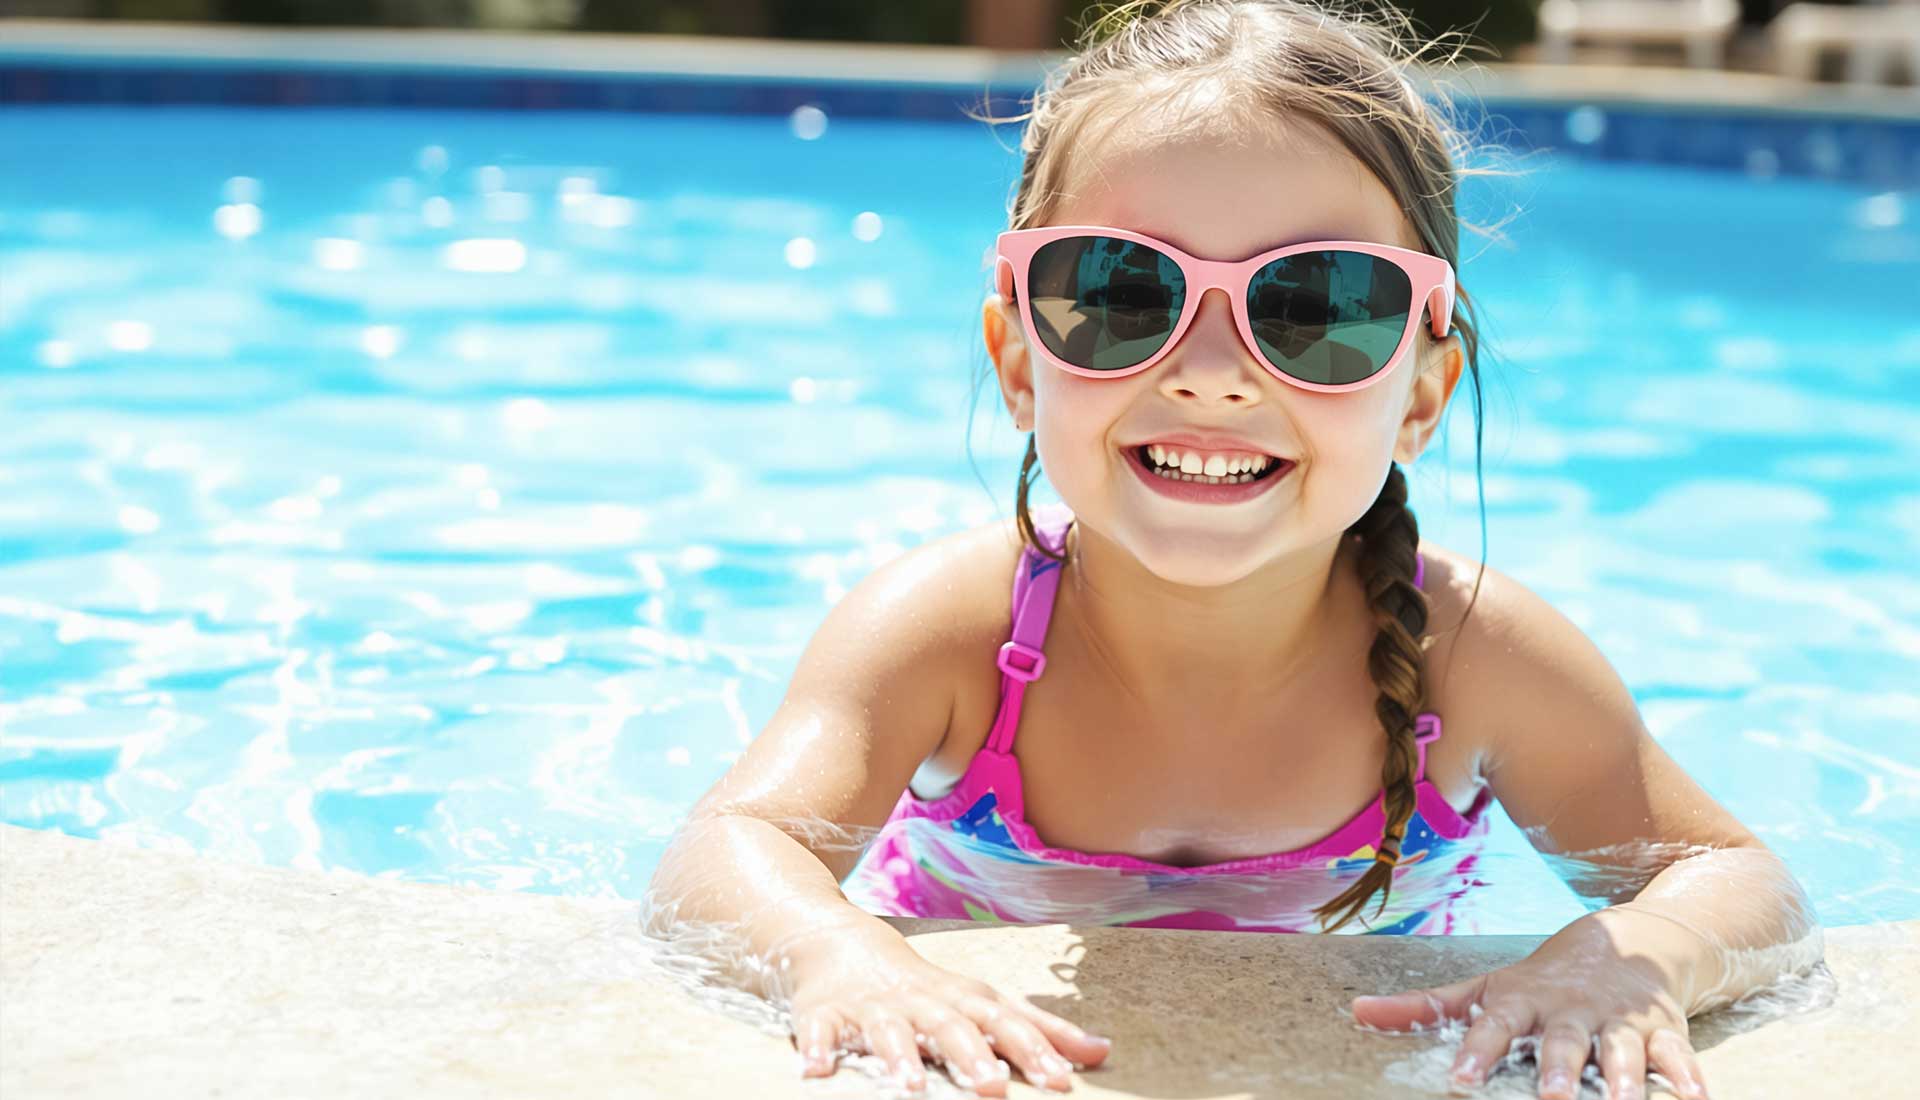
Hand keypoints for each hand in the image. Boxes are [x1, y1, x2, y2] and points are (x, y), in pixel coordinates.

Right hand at [785, 941, 1111, 1095]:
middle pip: (949, 1026)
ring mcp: (871, 1007)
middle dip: (971, 1055)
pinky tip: (817, 1071)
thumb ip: (1038, 1029)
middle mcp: (920, 1001)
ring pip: (887, 1030)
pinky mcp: (823, 1014)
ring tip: (912, 1087)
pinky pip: (817, 1032)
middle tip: (993, 1089)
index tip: (1062, 1082)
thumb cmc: (925, 987)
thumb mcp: (981, 1001)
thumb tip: (1103, 1052)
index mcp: (961, 1000)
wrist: (837, 941)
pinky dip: (816, 1048)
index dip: (1033, 1050)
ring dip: (899, 1057)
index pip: (1005, 1023)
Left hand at [1348, 908, 1711, 1099]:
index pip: (1494, 1025)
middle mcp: (1572, 1012)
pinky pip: (1681, 1057)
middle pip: (1565, 1042)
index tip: (1458, 1081)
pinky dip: (1691, 1078)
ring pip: (1625, 1051)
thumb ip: (1425, 1008)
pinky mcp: (1664, 1031)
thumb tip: (1355, 1012)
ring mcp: (1620, 1021)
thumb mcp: (1486, 988)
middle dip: (1559, 1070)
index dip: (1477, 1052)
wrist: (1628, 941)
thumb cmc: (1541, 980)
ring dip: (1626, 1079)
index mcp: (1524, 1002)